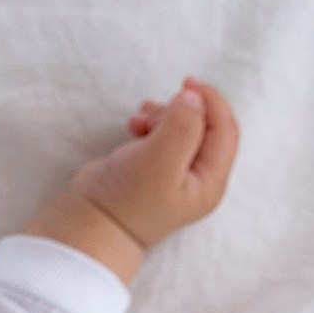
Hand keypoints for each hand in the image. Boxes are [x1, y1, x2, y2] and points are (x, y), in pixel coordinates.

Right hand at [71, 77, 238, 251]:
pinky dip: (151, 125)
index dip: (211, 101)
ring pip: (183, 129)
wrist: (88, 228)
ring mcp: (175, 175)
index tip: (186, 84)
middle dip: (183, 109)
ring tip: (138, 121)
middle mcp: (198, 179)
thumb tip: (193, 97)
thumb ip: (183, 126)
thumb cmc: (125, 201)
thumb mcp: (159, 161)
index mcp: (209, 181)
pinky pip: (163, 137)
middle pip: (206, 127)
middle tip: (154, 108)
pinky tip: (133, 126)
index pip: (225, 130)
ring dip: (164, 115)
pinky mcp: (153, 171)